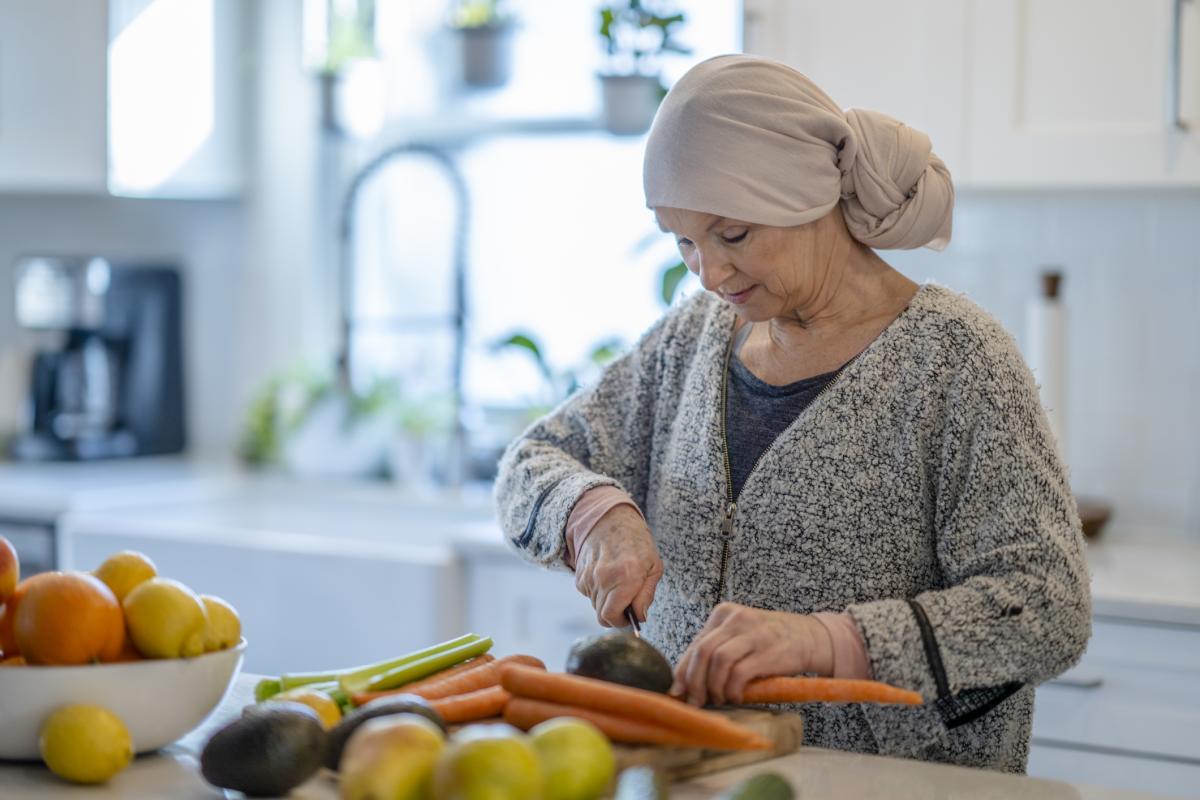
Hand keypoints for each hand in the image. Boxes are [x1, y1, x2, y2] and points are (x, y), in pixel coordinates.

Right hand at [573, 505, 662, 627]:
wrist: (611, 519)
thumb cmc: (637, 543)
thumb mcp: (654, 567)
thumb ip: (647, 596)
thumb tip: (639, 617)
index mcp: (626, 577)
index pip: (612, 616)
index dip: (621, 622)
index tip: (629, 617)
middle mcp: (603, 578)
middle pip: (602, 615)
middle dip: (615, 615)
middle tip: (626, 605)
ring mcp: (588, 576)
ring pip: (595, 605)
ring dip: (607, 602)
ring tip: (618, 584)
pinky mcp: (579, 574)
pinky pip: (588, 594)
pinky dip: (598, 592)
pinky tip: (607, 576)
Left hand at [671, 603, 833, 705]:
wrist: (810, 637)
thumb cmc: (768, 642)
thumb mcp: (739, 637)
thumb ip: (715, 652)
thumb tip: (684, 684)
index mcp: (724, 613)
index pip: (695, 644)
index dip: (683, 671)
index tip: (678, 693)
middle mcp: (736, 618)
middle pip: (702, 651)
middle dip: (695, 682)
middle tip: (697, 701)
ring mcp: (753, 633)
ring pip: (718, 661)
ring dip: (714, 687)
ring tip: (720, 699)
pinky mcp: (768, 651)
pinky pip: (739, 673)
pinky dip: (733, 689)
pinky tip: (737, 697)